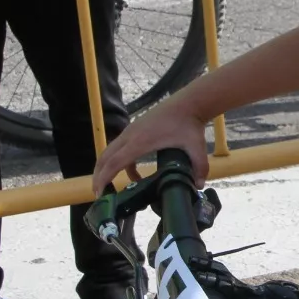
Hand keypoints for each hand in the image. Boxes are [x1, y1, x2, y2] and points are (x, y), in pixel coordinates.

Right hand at [91, 99, 209, 193]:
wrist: (187, 104)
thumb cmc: (189, 124)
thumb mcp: (196, 147)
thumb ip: (199, 168)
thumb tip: (198, 186)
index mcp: (140, 142)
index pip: (115, 163)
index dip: (104, 178)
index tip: (99, 193)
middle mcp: (130, 136)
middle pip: (105, 157)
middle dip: (99, 176)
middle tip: (99, 195)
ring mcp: (130, 131)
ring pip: (109, 152)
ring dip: (106, 168)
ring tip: (109, 187)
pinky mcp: (134, 129)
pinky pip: (120, 148)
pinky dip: (120, 162)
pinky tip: (134, 175)